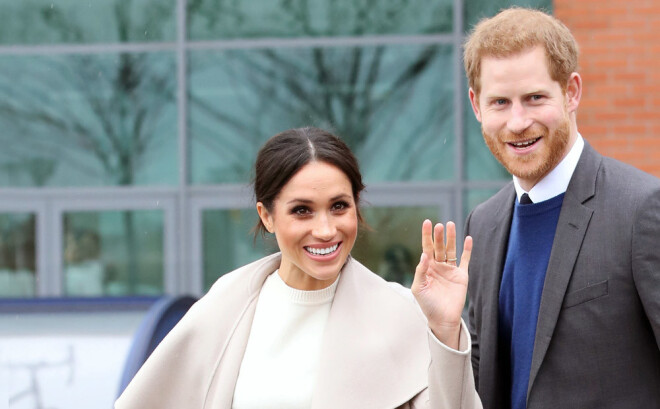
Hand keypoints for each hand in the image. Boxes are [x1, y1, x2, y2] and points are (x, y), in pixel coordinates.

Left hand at [411, 220, 471, 348]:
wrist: (443, 319)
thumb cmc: (427, 305)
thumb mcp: (418, 288)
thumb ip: (420, 271)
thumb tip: (424, 254)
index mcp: (427, 268)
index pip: (426, 248)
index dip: (426, 236)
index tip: (426, 223)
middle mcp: (438, 266)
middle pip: (439, 247)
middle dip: (439, 236)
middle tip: (439, 225)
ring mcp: (450, 270)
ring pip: (451, 250)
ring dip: (451, 238)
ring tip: (450, 225)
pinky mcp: (462, 276)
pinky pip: (465, 260)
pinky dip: (467, 250)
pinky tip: (468, 239)